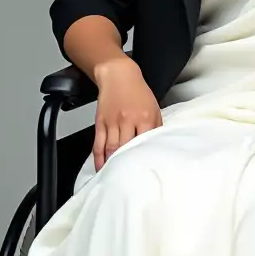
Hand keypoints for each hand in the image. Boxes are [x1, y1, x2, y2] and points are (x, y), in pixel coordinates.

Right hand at [92, 56, 162, 170]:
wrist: (118, 75)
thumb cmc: (138, 92)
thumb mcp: (154, 108)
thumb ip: (156, 127)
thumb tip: (156, 146)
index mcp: (144, 118)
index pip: (145, 143)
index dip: (143, 158)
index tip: (145, 171)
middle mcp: (128, 121)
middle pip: (126, 149)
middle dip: (126, 165)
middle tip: (129, 180)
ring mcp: (112, 123)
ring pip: (111, 149)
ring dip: (112, 165)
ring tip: (114, 178)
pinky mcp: (100, 123)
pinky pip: (98, 144)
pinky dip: (99, 158)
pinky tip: (101, 167)